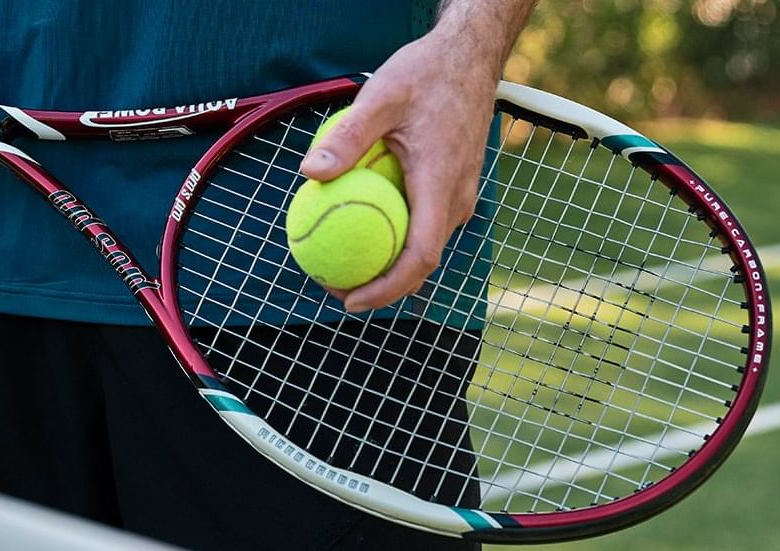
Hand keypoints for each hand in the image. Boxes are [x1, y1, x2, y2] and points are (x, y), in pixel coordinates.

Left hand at [300, 29, 499, 312]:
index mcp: (440, 184)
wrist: (469, 58)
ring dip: (390, 263)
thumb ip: (348, 136)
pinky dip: (398, 236)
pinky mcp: (456, 186)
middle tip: (335, 287)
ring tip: (346, 263)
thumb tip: (310, 173)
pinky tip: (365, 223)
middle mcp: (457, 198)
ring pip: (425, 244)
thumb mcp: (380, 97)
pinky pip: (426, 223)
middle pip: (422, 262)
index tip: (350, 300)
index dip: (387, 288)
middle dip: (381, 285)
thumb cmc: (427, 74)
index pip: (419, 256)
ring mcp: (460, 194)